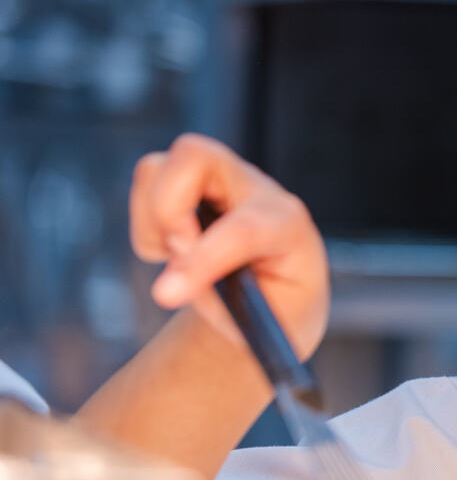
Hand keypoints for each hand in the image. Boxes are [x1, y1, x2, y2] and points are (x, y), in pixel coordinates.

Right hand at [130, 134, 329, 359]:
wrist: (278, 293)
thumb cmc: (277, 307)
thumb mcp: (270, 323)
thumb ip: (228, 306)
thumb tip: (171, 287)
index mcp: (288, 225)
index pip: (244, 228)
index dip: (204, 258)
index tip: (167, 295)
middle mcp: (254, 188)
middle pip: (196, 155)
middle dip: (167, 212)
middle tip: (175, 258)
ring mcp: (219, 177)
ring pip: (159, 168)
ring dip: (153, 223)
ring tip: (180, 260)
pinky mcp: (188, 180)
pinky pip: (146, 181)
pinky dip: (145, 223)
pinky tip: (174, 248)